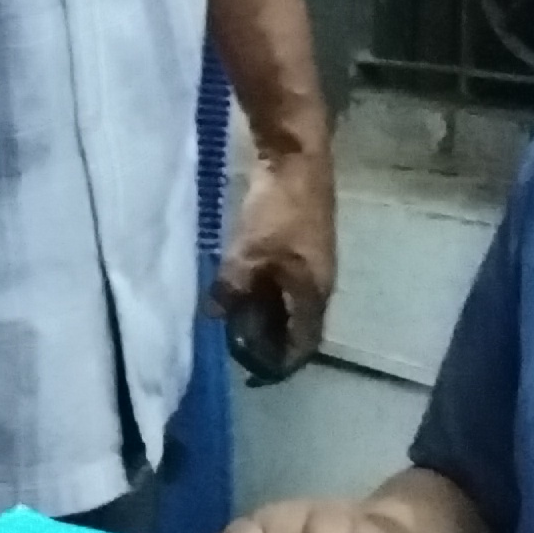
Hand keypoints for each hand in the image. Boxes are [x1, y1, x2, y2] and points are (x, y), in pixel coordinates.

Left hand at [212, 145, 335, 374]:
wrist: (297, 158)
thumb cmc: (278, 210)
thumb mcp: (248, 253)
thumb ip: (231, 288)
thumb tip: (215, 314)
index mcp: (314, 292)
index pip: (303, 342)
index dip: (282, 363)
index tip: (255, 374)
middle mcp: (318, 282)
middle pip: (297, 324)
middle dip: (270, 339)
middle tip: (236, 346)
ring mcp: (311, 260)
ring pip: (289, 300)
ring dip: (265, 314)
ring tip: (233, 321)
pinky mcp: (300, 242)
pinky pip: (282, 279)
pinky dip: (263, 290)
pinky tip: (238, 286)